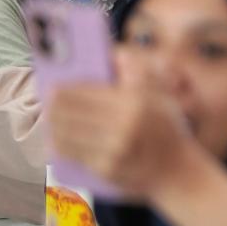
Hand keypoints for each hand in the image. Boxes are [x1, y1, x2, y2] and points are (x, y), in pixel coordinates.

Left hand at [47, 49, 206, 200]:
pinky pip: (73, 154)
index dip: (65, 87)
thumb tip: (111, 52)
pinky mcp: (106, 169)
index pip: (87, 91)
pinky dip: (59, 145)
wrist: (179, 173)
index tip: (53, 85)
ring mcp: (114, 149)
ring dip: (53, 124)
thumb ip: (137, 72)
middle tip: (48, 101)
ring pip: (67, 132)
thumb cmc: (168, 130)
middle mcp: (123, 125)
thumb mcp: (161, 95)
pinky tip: (55, 140)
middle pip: (72, 111)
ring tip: (50, 119)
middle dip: (54, 105)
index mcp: (135, 101)